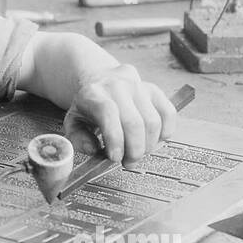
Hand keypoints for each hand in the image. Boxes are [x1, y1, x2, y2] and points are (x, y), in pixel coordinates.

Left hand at [63, 64, 178, 167]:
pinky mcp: (155, 91)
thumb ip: (77, 139)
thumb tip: (93, 149)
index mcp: (93, 93)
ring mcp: (139, 87)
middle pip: (134, 122)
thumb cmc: (87, 106)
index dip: (115, 139)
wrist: (100, 80)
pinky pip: (168, 114)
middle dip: (134, 150)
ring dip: (148, 146)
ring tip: (138, 154)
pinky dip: (165, 133)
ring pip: (153, 122)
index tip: (116, 158)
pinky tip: (153, 141)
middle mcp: (117, 86)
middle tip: (128, 163)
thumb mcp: (73, 122)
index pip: (108, 113)